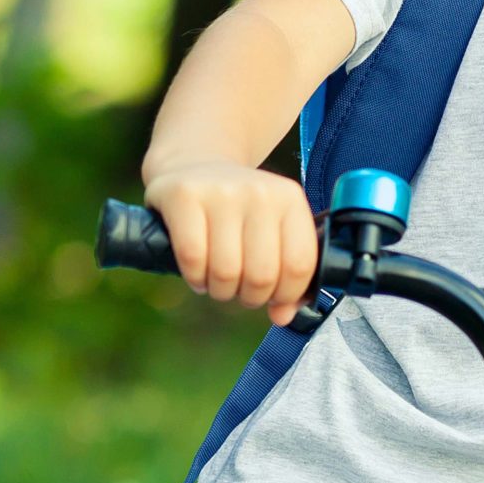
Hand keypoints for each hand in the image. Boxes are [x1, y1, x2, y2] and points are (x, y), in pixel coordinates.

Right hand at [143, 160, 321, 325]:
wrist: (194, 166)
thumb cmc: (238, 211)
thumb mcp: (272, 230)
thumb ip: (287, 275)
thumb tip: (283, 316)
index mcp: (290, 199)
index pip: (300, 265)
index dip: (286, 295)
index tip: (273, 297)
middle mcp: (259, 192)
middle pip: (262, 275)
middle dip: (250, 297)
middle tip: (240, 289)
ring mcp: (221, 192)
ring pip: (226, 272)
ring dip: (220, 291)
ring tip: (218, 281)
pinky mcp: (184, 196)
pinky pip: (193, 258)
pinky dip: (195, 278)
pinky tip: (197, 272)